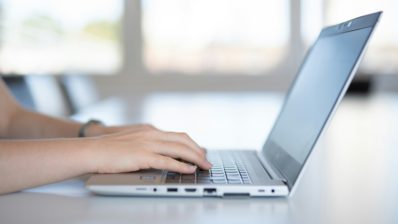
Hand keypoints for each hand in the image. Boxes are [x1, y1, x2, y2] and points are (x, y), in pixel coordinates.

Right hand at [87, 126, 211, 173]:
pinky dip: (181, 165)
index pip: (177, 135)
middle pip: (182, 140)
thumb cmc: (108, 149)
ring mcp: (147, 144)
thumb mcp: (131, 142)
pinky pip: (167, 161)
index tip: (200, 152)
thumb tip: (160, 155)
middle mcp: (151, 134)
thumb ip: (146, 145)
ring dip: (195, 158)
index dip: (192, 144)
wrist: (91, 150)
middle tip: (207, 160)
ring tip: (205, 166)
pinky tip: (189, 170)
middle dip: (198, 150)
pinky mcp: (142, 155)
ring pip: (179, 149)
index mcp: (149, 130)